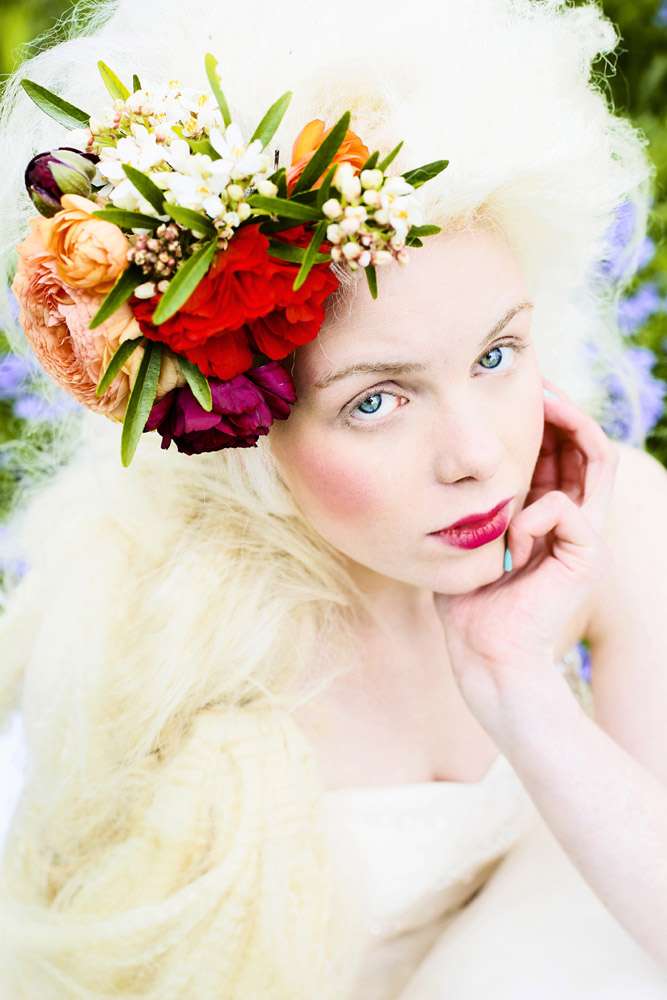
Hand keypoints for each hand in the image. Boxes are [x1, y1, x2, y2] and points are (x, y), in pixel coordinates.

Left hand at [434, 376, 618, 738]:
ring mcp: (583, 535)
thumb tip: (449, 470)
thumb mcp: (466, 538)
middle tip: (536, 382)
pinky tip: (512, 535)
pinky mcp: (586, 555)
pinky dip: (537, 511)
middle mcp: (570, 518)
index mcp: (545, 512)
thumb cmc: (468, 603)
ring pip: (596, 460)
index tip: (514, 390)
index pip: (557, 450)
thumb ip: (469, 505)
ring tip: (545, 403)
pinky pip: (569, 509)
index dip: (543, 417)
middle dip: (561, 408)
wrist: (485, 654)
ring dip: (570, 426)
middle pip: (583, 444)